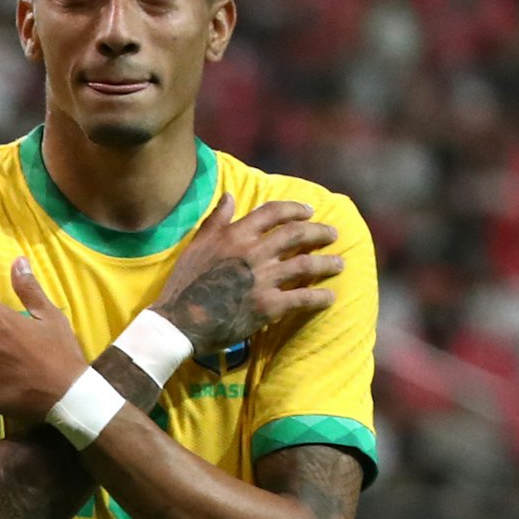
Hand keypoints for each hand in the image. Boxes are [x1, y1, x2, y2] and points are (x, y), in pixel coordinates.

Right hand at [154, 195, 343, 361]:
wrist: (179, 322)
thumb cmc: (184, 283)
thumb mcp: (196, 245)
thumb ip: (216, 220)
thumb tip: (230, 197)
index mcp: (235, 235)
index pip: (273, 212)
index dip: (295, 209)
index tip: (309, 212)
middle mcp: (253, 252)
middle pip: (297, 234)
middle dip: (319, 232)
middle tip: (332, 235)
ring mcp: (263, 279)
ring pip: (306, 264)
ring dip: (327, 263)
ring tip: (339, 264)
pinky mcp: (268, 305)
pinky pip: (303, 298)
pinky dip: (320, 297)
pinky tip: (330, 297)